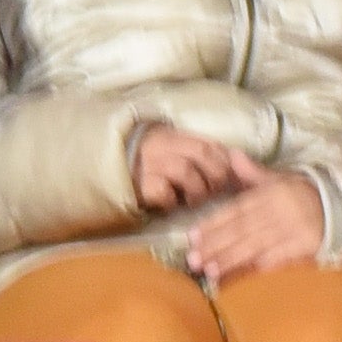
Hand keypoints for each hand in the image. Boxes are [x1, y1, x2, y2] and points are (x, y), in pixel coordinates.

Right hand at [129, 122, 255, 213]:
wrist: (107, 173)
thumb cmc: (148, 167)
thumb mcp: (172, 153)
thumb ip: (198, 155)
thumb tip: (233, 163)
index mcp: (176, 137)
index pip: (212, 144)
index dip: (226, 162)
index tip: (230, 178)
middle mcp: (163, 145)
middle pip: (203, 153)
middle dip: (216, 175)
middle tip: (214, 190)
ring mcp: (150, 164)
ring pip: (185, 170)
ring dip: (197, 190)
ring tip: (193, 200)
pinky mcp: (139, 184)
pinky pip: (163, 190)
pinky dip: (171, 200)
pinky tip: (170, 204)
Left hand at [176, 169, 331, 280]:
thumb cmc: (304, 194)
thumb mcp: (280, 180)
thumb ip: (253, 173)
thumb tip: (231, 155)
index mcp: (270, 194)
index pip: (236, 210)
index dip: (213, 224)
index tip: (192, 237)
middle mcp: (279, 210)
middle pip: (242, 230)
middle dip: (215, 246)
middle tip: (193, 260)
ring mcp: (293, 230)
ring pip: (256, 246)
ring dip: (231, 260)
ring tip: (209, 271)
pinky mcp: (307, 247)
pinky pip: (279, 259)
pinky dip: (259, 269)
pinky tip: (241, 278)